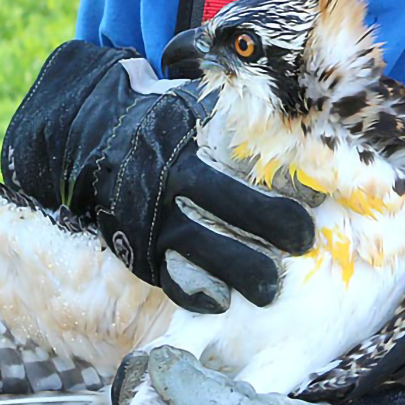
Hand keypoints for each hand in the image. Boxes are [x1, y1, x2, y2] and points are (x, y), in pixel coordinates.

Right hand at [1, 41, 314, 312]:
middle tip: (303, 242)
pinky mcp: (137, 248)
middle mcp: (165, 185)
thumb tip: (299, 122)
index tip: (314, 206)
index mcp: (183, 146)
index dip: (281, 194)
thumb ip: (236, 112)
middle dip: (272, 229)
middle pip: (225, 213)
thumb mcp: (192, 104)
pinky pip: (167, 278)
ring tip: (270, 289)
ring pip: (198, 253)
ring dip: (239, 272)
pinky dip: (194, 293)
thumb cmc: (160, 119)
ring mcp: (148, 220)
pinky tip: (221, 300)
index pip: (240, 172)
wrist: (89, 138)